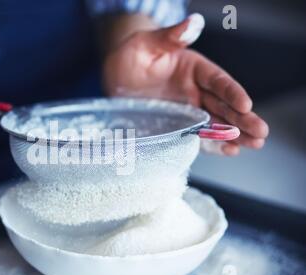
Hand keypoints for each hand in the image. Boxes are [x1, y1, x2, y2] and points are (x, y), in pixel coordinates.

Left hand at [102, 13, 268, 155]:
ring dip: (234, 134)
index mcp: (193, 68)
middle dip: (243, 119)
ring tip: (253, 145)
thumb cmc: (131, 55)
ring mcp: (187, 109)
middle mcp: (195, 90)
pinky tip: (228, 151)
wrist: (116, 75)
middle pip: (223, 105)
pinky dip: (211, 144)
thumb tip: (192, 22)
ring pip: (215, 122)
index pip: (218, 81)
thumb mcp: (146, 43)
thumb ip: (170, 36)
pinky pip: (196, 136)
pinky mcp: (177, 125)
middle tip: (261, 133)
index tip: (246, 104)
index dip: (232, 93)